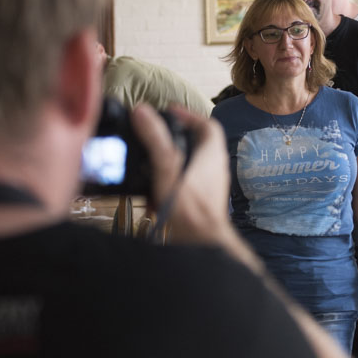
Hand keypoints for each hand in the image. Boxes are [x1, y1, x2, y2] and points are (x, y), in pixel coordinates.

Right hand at [130, 104, 231, 246]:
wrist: (202, 245)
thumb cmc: (189, 210)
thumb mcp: (167, 169)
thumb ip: (155, 140)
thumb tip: (143, 112)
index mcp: (211, 155)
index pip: (207, 126)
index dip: (189, 115)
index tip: (169, 113)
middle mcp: (214, 169)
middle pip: (198, 144)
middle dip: (177, 138)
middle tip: (156, 135)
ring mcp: (209, 187)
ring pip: (191, 165)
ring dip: (171, 161)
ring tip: (150, 164)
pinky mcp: (201, 202)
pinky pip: (186, 185)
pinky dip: (170, 183)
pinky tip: (153, 194)